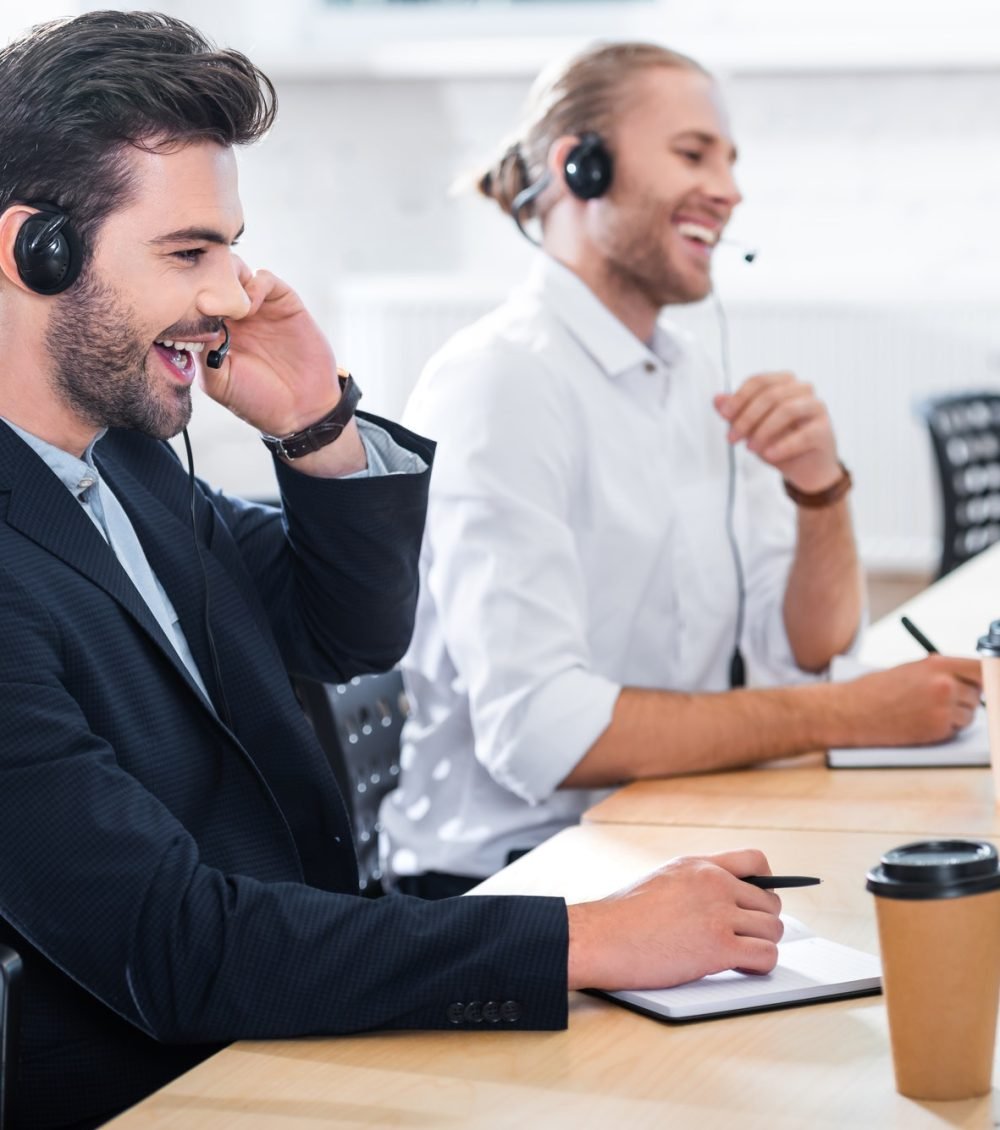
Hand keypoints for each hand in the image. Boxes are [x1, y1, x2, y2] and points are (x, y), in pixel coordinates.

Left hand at [200, 264, 365, 475]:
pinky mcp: (284, 304)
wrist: (303, 410)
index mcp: (213, 331)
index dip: (185, 296)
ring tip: (228, 303)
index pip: (191, 299)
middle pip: (211, 277)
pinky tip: (251, 306)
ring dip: (228, 278)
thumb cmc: (258, 401)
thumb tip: (191, 318)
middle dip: (204, 279)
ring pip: (236, 271)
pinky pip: (264, 279)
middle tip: (204, 299)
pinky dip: (255, 283)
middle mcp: (233, 316)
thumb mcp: (219, 382)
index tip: (182, 307)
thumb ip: (202, 350)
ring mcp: (258, 308)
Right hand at [566, 849, 782, 991]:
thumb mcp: (661, 880)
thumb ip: (694, 884)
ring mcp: (718, 913)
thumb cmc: (620, 918)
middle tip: (742, 939)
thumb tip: (719, 902)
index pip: (755, 861)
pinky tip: (741, 968)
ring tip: (739, 956)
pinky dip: (760, 966)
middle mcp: (714, 883)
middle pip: (770, 902)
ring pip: (773, 929)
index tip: (757, 902)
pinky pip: (766, 956)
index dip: (766, 884)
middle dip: (761, 923)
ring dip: (761, 946)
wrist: (600, 937)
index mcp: (698, 865)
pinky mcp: (719, 946)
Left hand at [714, 372, 840, 493]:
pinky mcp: (825, 429)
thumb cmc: (779, 443)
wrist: (805, 470)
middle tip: (733, 438)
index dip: (739, 398)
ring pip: (786, 410)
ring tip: (751, 448)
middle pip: (770, 395)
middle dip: (747, 418)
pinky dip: (783, 445)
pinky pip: (803, 434)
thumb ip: (736, 413)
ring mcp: (816, 408)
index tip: (724, 416)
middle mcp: (802, 390)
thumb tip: (717, 399)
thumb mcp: (751, 428)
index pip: (759, 381)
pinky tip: (770, 455)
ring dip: (763, 431)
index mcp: (784, 383)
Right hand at [836, 655, 982, 746]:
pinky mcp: (937, 730)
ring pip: (970, 715)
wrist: (852, 711)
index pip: (982, 668)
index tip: (989, 683)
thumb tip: (971, 681)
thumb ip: (942, 672)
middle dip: (965, 699)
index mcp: (938, 664)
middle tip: (944, 701)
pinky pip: (956, 730)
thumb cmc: (876, 690)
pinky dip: (945, 729)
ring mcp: (942, 708)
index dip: (988, 677)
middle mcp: (944, 684)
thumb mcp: (912, 670)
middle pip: (978, 694)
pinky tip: (921, 722)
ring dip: (956, 716)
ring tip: (926, 712)